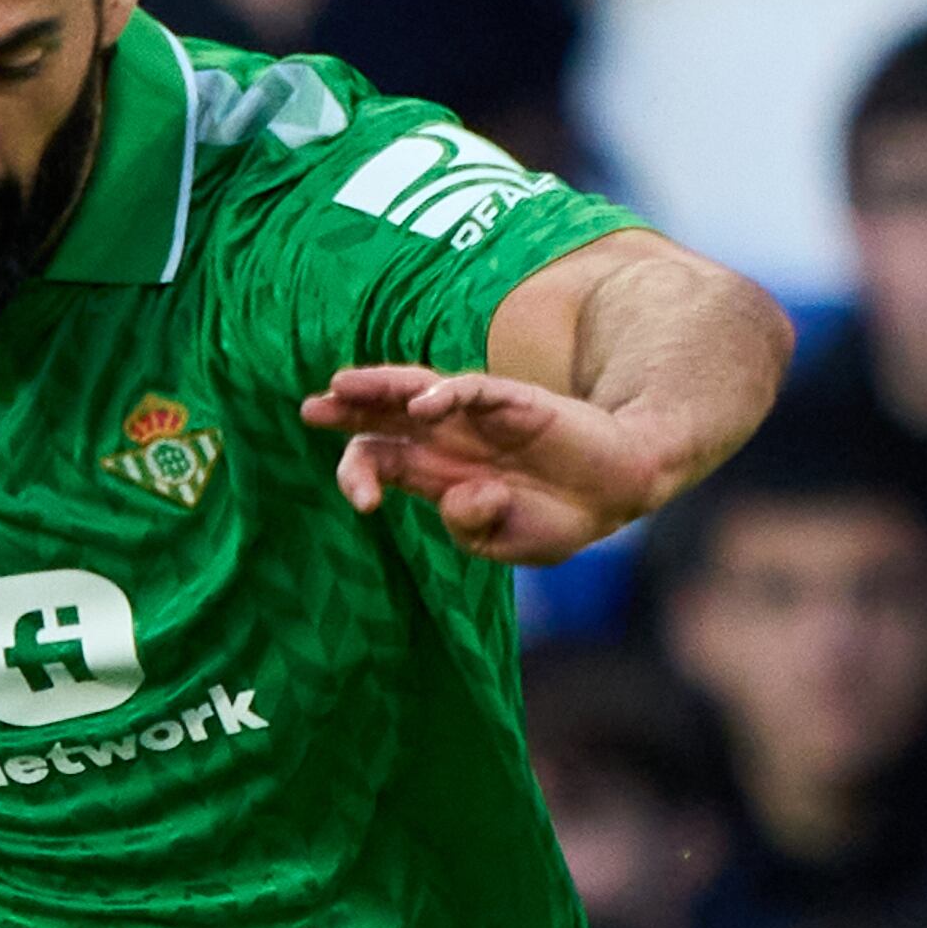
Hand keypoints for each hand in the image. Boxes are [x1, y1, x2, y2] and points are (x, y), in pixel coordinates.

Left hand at [303, 362, 691, 566]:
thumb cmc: (557, 517)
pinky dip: (449, 392)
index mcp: (436, 472)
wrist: (615, 492)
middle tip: (310, 409)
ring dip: (382, 387)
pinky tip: (424, 403)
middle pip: (385, 418)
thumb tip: (457, 497)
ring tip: (343, 385)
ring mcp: (480, 416)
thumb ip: (475, 527)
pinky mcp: (516, 401)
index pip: (380, 459)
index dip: (358, 473)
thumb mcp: (507, 543)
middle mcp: (448, 438)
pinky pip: (476, 389)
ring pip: (419, 392)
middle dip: (347, 412)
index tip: (363, 503)